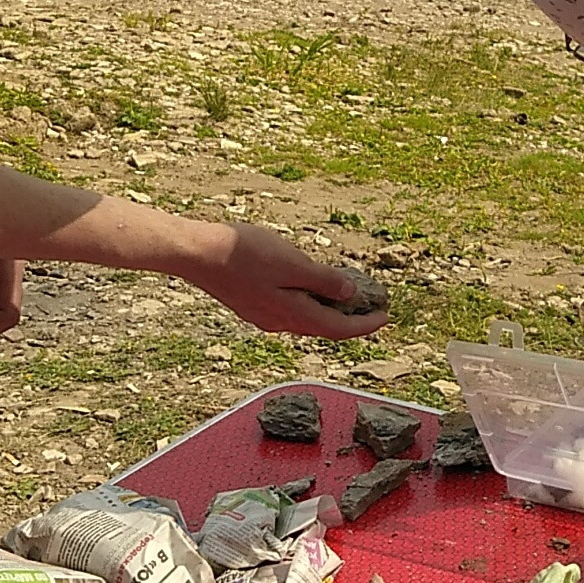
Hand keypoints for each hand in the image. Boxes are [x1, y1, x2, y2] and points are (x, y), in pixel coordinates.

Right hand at [183, 222, 389, 339]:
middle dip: (351, 319)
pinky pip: (289, 309)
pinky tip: (309, 286)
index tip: (386, 317)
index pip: (339, 329)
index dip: (366, 325)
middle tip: (372, 306)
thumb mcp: (292, 263)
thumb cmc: (243, 254)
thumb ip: (324, 281)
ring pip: (306, 318)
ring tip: (346, 294)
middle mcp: (279, 322)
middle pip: (324, 327)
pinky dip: (308, 302)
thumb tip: (350, 294)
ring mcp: (263, 315)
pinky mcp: (251, 304)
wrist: (197, 253)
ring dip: (329, 309)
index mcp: (293, 315)